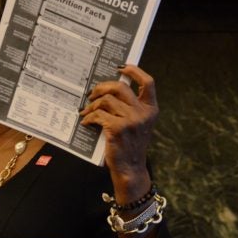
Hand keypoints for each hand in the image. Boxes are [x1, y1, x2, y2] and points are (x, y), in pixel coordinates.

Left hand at [79, 64, 157, 201]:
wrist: (130, 169)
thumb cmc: (129, 144)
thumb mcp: (137, 123)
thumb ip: (129, 107)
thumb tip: (107, 88)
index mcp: (151, 109)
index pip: (148, 82)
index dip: (134, 71)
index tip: (121, 67)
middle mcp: (144, 113)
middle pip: (120, 87)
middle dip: (102, 87)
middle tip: (92, 93)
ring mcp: (132, 121)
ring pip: (106, 101)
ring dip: (92, 105)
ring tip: (86, 111)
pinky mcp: (118, 129)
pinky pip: (98, 114)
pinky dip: (89, 117)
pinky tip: (86, 122)